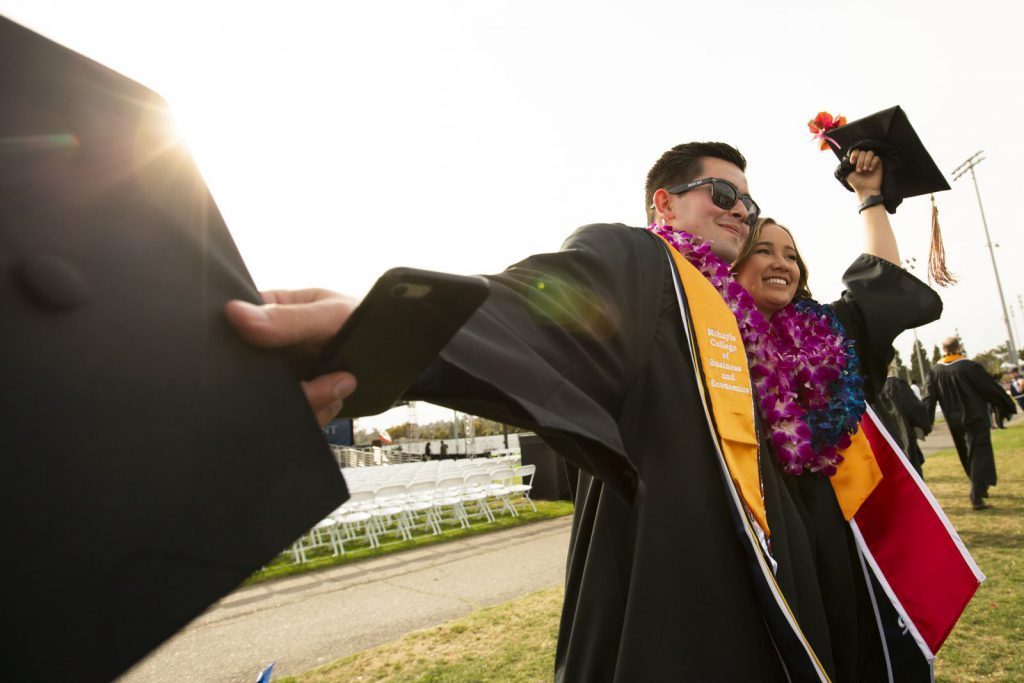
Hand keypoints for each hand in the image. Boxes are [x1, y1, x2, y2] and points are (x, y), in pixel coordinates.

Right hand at [225, 289, 358, 425]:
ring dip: (307, 402)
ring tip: (341, 384)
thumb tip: (235, 314)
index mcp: (267, 312)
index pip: (233, 330)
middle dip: (279, 387)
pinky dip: (316, 413)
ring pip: (271, 402)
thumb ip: (287, 319)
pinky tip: (337, 398)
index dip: (237, 349)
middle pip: (248, 375)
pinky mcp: (298, 401)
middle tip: (315, 384)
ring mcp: (283, 377)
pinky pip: (293, 417)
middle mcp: (269, 348)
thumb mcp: (329, 314)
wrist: (398, 353)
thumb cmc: (364, 319)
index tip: (265, 362)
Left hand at [846, 149, 882, 198]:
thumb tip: (846, 159)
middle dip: (860, 161)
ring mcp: (871, 161)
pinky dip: (873, 162)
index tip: (852, 162)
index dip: (854, 154)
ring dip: (867, 160)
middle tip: (859, 170)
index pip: (856, 151)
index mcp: (856, 161)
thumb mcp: (848, 174)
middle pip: (863, 152)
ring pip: (870, 153)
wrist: (866, 190)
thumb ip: (846, 166)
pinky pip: (877, 157)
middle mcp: (864, 160)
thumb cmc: (856, 183)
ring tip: (865, 170)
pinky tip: (871, 169)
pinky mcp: (878, 164)